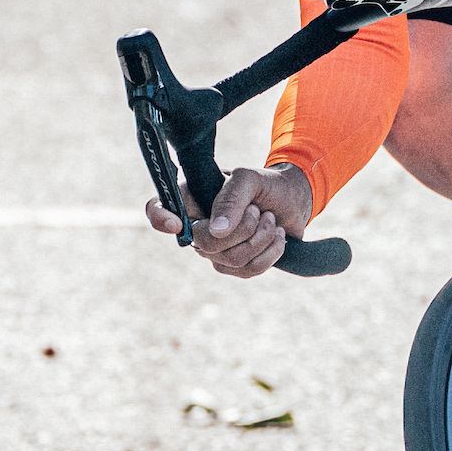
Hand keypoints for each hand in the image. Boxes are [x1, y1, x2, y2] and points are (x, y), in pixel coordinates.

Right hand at [144, 161, 314, 279]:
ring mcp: (214, 250)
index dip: (159, 218)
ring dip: (260, 238)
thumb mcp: (250, 179)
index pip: (158, 210)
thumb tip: (217, 231)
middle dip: (242, 228)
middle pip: (205, 243)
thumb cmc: (266, 185)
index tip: (176, 224)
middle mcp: (197, 226)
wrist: (293, 201)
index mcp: (191, 198)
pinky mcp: (234, 265)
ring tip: (270, 219)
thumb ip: (231, 199)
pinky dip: (269, 253)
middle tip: (258, 210)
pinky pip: (247, 271)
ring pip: (230, 260)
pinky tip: (276, 236)